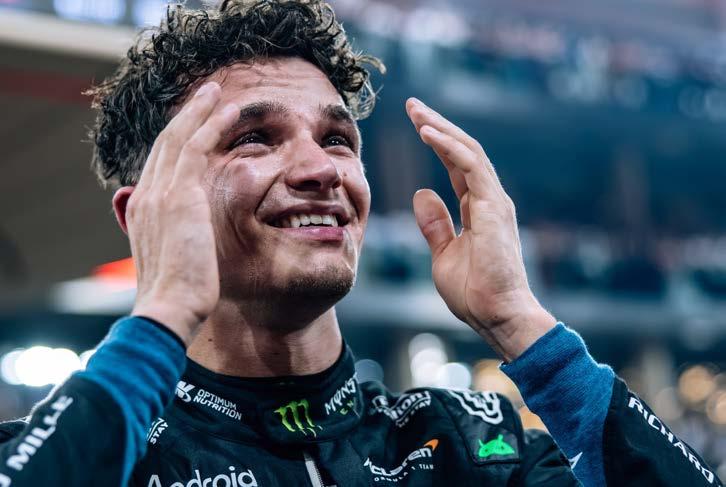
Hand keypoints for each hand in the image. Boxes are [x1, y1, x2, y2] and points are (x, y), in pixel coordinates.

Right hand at [115, 82, 238, 344]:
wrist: (167, 309)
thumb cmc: (176, 298)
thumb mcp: (172, 265)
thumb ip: (174, 243)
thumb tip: (181, 240)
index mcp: (142, 211)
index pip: (160, 166)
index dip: (176, 142)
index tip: (194, 128)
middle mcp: (145, 195)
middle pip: (165, 144)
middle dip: (186, 118)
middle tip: (205, 96)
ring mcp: (160, 192)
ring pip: (180, 137)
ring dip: (200, 111)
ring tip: (217, 91)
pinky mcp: (180, 194)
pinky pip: (197, 146)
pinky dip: (212, 124)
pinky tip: (230, 111)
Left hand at [406, 98, 555, 360]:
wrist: (497, 316)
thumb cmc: (475, 292)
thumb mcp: (443, 254)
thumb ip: (435, 224)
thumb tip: (421, 193)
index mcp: (479, 209)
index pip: (457, 166)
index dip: (438, 143)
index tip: (416, 123)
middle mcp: (490, 199)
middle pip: (463, 151)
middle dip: (438, 125)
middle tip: (413, 105)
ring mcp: (495, 201)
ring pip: (469, 150)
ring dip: (441, 127)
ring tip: (416, 111)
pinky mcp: (494, 207)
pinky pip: (470, 166)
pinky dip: (448, 146)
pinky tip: (426, 133)